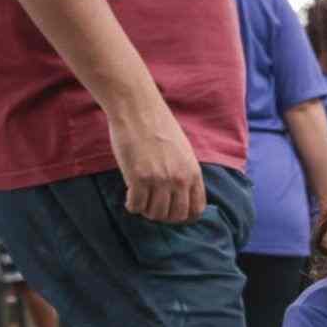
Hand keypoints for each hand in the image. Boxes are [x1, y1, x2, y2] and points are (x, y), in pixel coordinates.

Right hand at [107, 98, 205, 222]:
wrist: (138, 110)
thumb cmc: (158, 128)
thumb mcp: (184, 152)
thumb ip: (185, 173)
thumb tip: (180, 195)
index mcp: (193, 173)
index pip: (196, 209)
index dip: (184, 215)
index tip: (172, 212)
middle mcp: (179, 179)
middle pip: (175, 216)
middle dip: (163, 215)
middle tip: (152, 207)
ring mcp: (159, 180)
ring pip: (155, 214)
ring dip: (146, 211)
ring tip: (140, 200)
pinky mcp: (138, 178)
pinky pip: (136, 206)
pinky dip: (132, 206)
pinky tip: (129, 197)